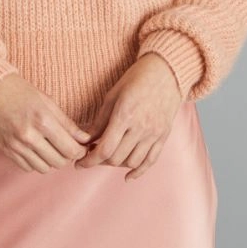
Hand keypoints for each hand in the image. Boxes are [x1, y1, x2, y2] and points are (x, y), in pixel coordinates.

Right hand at [0, 73, 91, 173]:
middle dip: (67, 156)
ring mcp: (16, 146)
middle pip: (59, 162)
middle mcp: (29, 136)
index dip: (80, 151)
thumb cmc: (21, 93)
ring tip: (50, 146)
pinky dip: (36, 161)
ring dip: (51, 160)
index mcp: (43, 121)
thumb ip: (67, 124)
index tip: (81, 147)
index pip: (70, 149)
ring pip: (45, 168)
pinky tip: (36, 148)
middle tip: (66, 146)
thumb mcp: (48, 102)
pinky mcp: (7, 152)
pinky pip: (29, 167)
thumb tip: (85, 139)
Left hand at [75, 54, 182, 181]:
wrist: (167, 72)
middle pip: (116, 158)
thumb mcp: (112, 96)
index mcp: (125, 115)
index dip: (89, 160)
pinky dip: (138, 171)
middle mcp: (141, 127)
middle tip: (91, 155)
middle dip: (99, 161)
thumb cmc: (136, 78)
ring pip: (132, 162)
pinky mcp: (163, 136)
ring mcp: (154, 133)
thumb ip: (99, 121)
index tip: (79, 163)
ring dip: (116, 164)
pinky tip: (128, 176)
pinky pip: (151, 161)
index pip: (105, 149)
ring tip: (107, 157)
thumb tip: (84, 140)